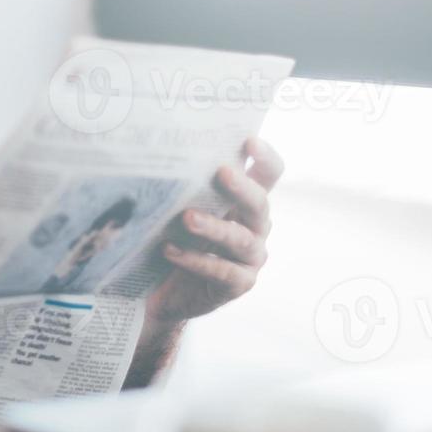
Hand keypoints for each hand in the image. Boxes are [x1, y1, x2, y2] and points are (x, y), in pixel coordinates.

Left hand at [145, 137, 284, 325]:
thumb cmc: (175, 238)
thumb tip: (167, 151)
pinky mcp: (238, 284)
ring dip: (214, 227)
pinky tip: (170, 251)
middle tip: (221, 173)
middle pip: (260, 204)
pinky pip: (222, 271)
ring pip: (240, 239)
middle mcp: (256, 227)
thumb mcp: (181, 207)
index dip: (265, 157)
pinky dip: (195, 260)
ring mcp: (250, 257)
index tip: (249, 140)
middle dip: (242, 188)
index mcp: (246, 201)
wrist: (163, 291)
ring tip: (187, 218)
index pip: (269, 174)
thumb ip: (186, 185)